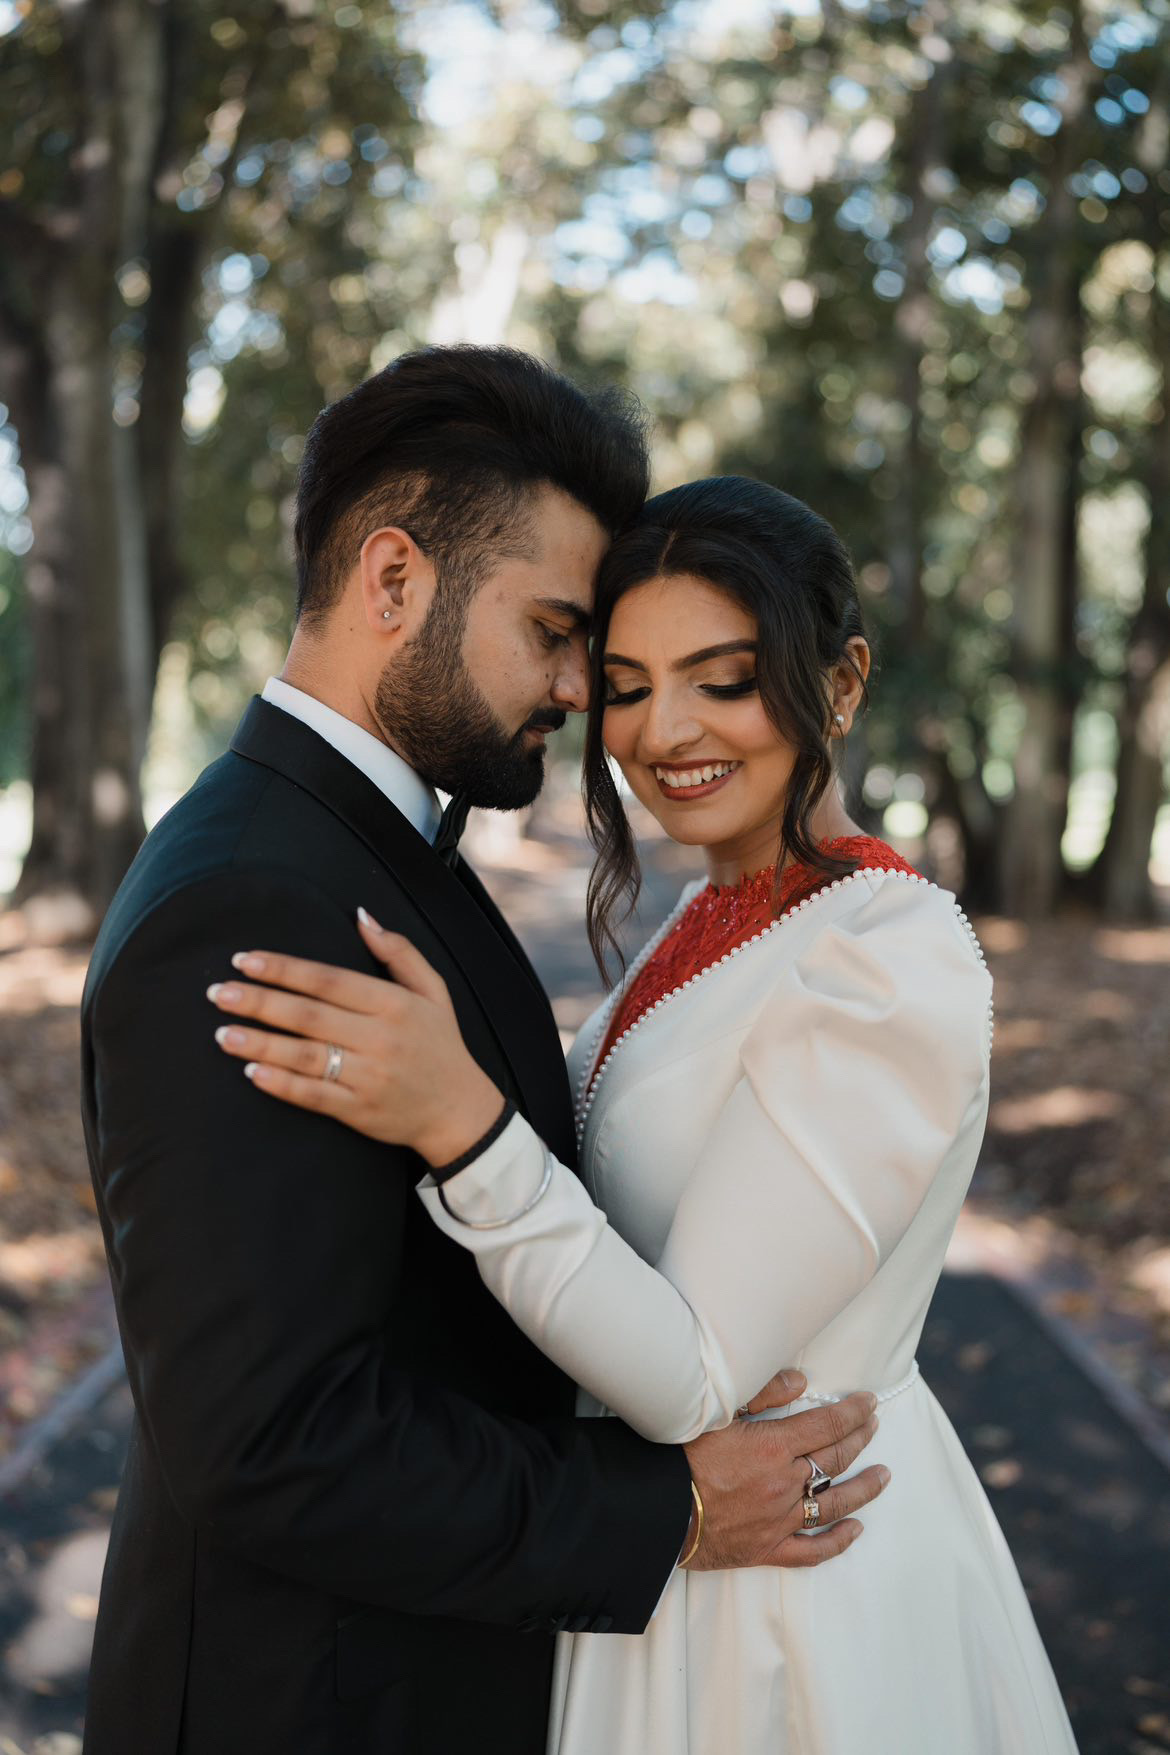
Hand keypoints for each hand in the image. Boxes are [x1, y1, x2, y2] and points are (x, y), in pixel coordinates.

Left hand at [207, 909, 503, 1164]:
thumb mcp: (433, 991)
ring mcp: (369, 1077)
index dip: (284, 969)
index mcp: (394, 1004)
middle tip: (218, 992)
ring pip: (304, 1057)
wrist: (459, 1112)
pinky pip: (314, 1096)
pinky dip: (281, 1085)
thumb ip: (398, 951)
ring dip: (259, 1044)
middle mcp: (380, 1039)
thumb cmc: (441, 1044)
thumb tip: (360, 915)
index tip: (245, 960)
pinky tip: (252, 1073)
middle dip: (259, 1002)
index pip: (328, 980)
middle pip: (308, 1016)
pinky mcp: (360, 1111)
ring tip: (221, 1033)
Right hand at [681, 1373, 887, 1569]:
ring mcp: (780, 1519)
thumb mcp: (716, 1410)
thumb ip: (761, 1392)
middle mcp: (785, 1484)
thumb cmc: (679, 1456)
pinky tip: (855, 1531)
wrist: (655, 1510)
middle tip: (874, 1426)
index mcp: (774, 1447)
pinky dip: (837, 1542)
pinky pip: (812, 1551)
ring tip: (884, 1475)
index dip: (853, 1412)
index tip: (869, 1402)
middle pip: (835, 1459)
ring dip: (863, 1489)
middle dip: (860, 1438)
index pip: (828, 1425)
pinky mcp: (768, 1549)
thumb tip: (801, 1382)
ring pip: (835, 1504)